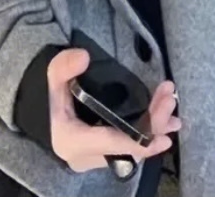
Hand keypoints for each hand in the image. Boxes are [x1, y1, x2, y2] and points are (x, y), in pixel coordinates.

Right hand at [46, 48, 179, 174]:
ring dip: (153, 131)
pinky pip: (128, 148)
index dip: (140, 140)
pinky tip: (160, 125)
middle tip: (170, 101)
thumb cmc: (44, 99)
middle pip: (128, 146)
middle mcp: (87, 156)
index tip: (163, 133)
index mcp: (73, 142)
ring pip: (131, 149)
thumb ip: (63, 67)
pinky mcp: (102, 153)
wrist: (40, 115)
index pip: (112, 143)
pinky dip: (145, 135)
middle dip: (153, 125)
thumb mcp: (50, 79)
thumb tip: (84, 57)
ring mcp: (96, 158)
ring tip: (174, 116)